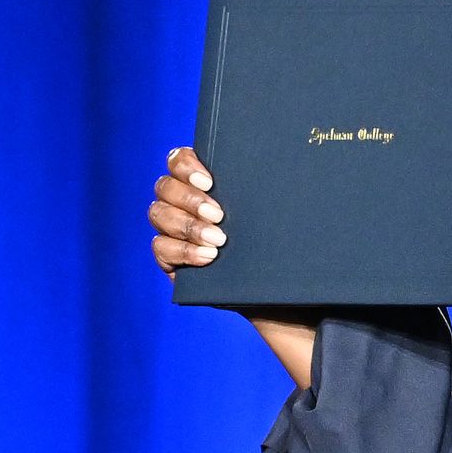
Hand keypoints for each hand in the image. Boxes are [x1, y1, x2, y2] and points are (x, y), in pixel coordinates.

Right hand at [150, 146, 315, 385]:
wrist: (282, 293)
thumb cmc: (283, 247)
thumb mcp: (278, 216)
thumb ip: (270, 190)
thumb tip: (292, 166)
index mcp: (204, 181)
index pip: (179, 159)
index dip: (187, 165)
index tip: (211, 180)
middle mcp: (183, 202)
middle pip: (165, 186)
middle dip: (190, 200)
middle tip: (220, 215)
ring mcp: (174, 230)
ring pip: (159, 214)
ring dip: (188, 226)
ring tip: (219, 240)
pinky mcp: (172, 259)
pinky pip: (161, 248)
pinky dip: (182, 252)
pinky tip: (208, 259)